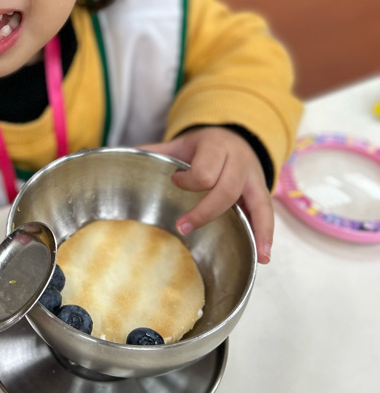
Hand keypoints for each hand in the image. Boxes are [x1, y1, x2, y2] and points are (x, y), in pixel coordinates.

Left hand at [142, 127, 272, 263]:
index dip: (188, 181)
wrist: (235, 136)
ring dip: (253, 229)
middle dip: (206, 211)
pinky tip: (263, 256)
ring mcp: (254, 177)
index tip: (174, 181)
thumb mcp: (181, 143)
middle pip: (227, 190)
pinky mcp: (262, 191)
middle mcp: (239, 161)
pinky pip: (267, 213)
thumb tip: (124, 154)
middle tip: (183, 227)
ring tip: (254, 254)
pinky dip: (266, 234)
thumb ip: (156, 151)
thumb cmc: (204, 147)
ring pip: (256, 203)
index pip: (204, 170)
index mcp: (216, 146)